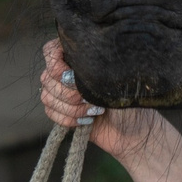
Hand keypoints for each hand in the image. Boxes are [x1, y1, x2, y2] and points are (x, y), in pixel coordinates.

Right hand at [39, 38, 181, 181]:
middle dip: (69, 92)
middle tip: (91, 99)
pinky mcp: (62, 111)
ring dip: (71, 107)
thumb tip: (73, 69)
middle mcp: (67, 71)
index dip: (54, 64)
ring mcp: (62, 92)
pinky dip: (68, 119)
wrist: (135, 130)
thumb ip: (93, 68)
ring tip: (95, 111)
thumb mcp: (116, 79)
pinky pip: (50, 112)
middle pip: (47, 77)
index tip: (70, 76)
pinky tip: (87, 120)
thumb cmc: (130, 99)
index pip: (50, 50)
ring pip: (47, 96)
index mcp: (80, 57)